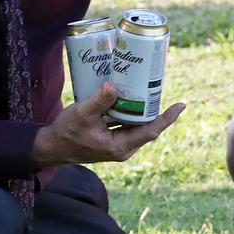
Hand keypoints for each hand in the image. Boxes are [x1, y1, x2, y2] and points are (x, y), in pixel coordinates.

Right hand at [30, 82, 184, 168]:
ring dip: (142, 109)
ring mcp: (118, 145)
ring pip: (138, 125)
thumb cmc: (66, 133)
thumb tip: (114, 86)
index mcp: (120, 146)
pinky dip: (131, 111)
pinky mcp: (112, 139)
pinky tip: (129, 96)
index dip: (166, 118)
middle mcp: (123, 148)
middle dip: (155, 108)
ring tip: (148, 88)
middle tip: (159, 86)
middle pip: (147, 126)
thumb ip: (99, 101)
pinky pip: (128, 124)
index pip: (150, 131)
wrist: (52, 147)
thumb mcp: (81, 114)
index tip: (180, 105)